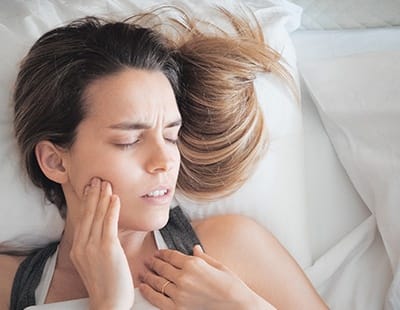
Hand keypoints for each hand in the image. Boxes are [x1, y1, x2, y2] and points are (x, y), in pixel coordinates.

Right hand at [69, 177, 133, 309]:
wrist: (109, 302)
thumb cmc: (107, 283)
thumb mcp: (94, 262)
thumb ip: (95, 244)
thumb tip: (102, 228)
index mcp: (78, 249)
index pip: (82, 219)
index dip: (86, 202)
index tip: (89, 188)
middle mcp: (82, 246)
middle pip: (87, 214)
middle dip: (93, 194)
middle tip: (97, 179)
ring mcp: (93, 247)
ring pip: (97, 216)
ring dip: (102, 197)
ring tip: (106, 183)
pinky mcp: (107, 249)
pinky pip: (109, 224)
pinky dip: (111, 209)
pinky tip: (115, 198)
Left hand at [139, 245, 274, 308]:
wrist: (237, 306)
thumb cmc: (231, 285)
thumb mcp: (218, 265)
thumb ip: (202, 257)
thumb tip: (194, 249)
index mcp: (193, 263)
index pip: (171, 255)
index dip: (162, 253)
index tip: (157, 253)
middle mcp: (184, 277)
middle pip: (162, 267)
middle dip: (153, 263)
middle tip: (147, 261)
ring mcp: (179, 294)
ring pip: (157, 282)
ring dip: (148, 276)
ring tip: (142, 273)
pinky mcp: (178, 309)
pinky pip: (157, 299)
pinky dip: (148, 292)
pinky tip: (143, 287)